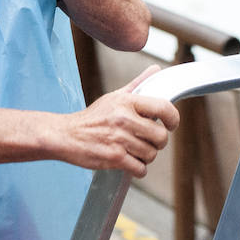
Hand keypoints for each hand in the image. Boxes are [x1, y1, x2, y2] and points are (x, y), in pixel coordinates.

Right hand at [50, 65, 178, 176]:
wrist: (66, 135)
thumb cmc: (92, 118)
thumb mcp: (114, 97)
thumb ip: (138, 84)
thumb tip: (156, 70)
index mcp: (126, 101)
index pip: (163, 107)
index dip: (173, 119)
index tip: (170, 125)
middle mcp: (124, 118)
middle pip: (161, 136)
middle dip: (157, 143)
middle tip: (148, 141)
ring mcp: (119, 139)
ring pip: (151, 154)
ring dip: (146, 157)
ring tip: (134, 151)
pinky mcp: (114, 157)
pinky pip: (139, 168)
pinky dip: (138, 169)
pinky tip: (129, 162)